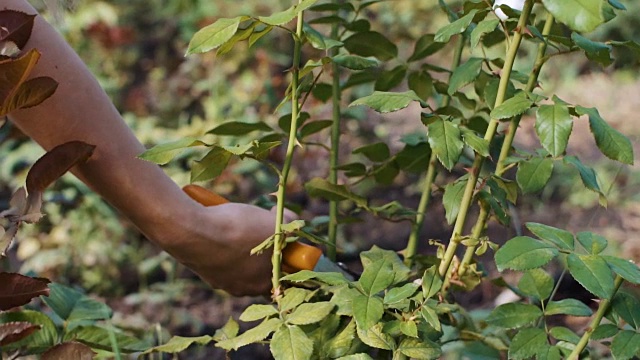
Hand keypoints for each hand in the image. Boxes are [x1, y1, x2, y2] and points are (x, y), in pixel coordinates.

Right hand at [163, 202, 293, 296]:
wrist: (191, 230)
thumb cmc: (238, 230)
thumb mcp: (273, 224)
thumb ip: (289, 224)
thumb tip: (291, 220)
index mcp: (262, 284)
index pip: (283, 272)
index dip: (286, 251)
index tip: (284, 235)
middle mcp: (240, 288)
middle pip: (260, 265)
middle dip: (263, 245)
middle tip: (261, 224)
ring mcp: (218, 280)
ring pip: (238, 259)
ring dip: (241, 242)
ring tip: (239, 221)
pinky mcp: (201, 268)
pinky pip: (219, 253)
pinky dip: (221, 240)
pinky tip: (219, 224)